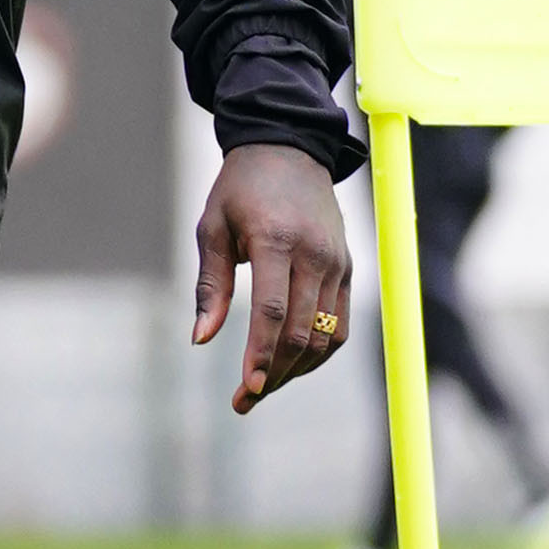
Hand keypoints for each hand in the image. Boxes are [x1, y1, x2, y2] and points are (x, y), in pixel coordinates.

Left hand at [192, 143, 352, 415]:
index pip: (273, 311)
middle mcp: (315, 254)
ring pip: (325, 336)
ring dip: (295, 370)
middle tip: (243, 400)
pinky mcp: (348, 268)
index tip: (245, 388)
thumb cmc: (241, 189)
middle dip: (273, 374)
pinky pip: (340, 324)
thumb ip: (210, 285)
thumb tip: (201, 339)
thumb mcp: (212, 228)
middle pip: (301, 332)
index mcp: (277, 240)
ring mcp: (337, 263)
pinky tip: (290, 365)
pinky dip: (318, 352)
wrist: (290, 148)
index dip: (260, 354)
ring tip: (262, 388)